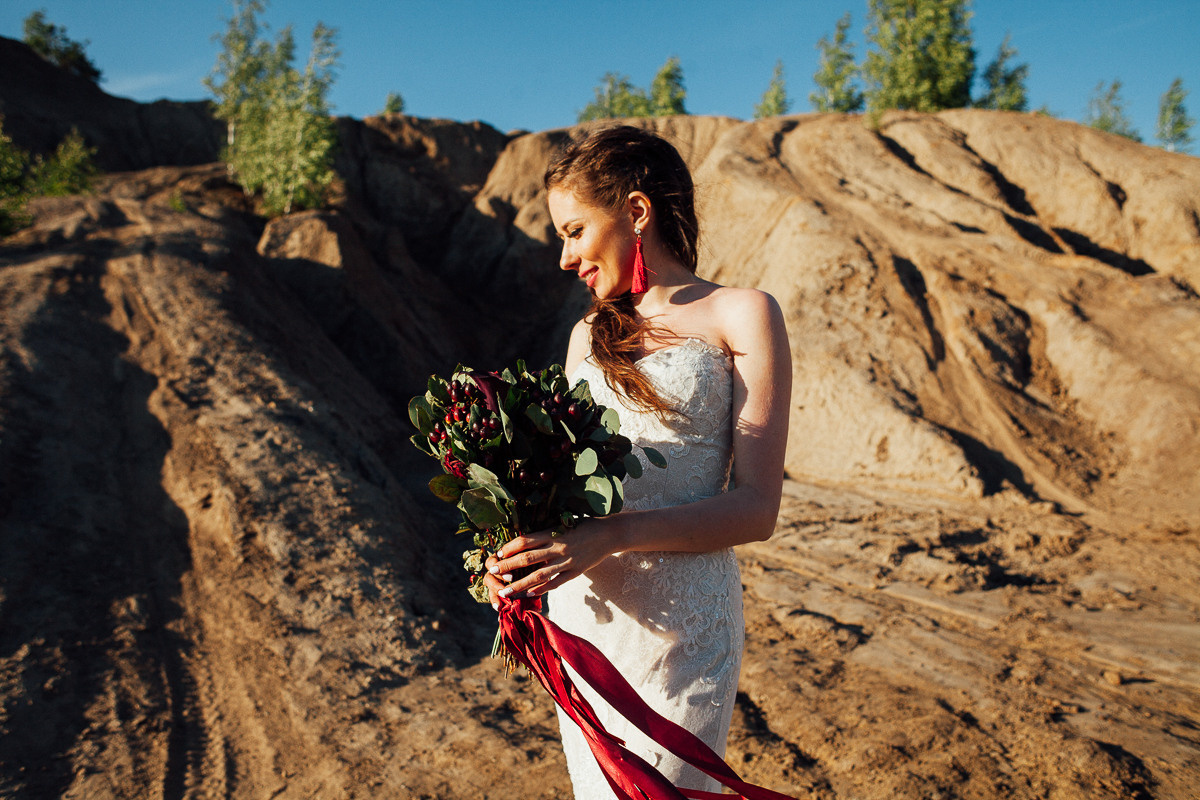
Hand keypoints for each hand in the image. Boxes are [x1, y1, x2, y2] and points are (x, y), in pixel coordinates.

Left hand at [487, 518, 619, 601]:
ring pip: (539, 575)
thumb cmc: (584, 525)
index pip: (526, 541)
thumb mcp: (563, 524)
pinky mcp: (575, 572)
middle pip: (528, 558)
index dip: (510, 548)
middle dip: (508, 566)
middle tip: (493, 572)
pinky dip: (542, 589)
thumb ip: (546, 533)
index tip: (498, 554)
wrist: (609, 534)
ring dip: (520, 584)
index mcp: (553, 533)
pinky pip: (556, 583)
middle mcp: (558, 548)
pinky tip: (530, 595)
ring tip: (506, 592)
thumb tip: (523, 541)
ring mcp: (567, 562)